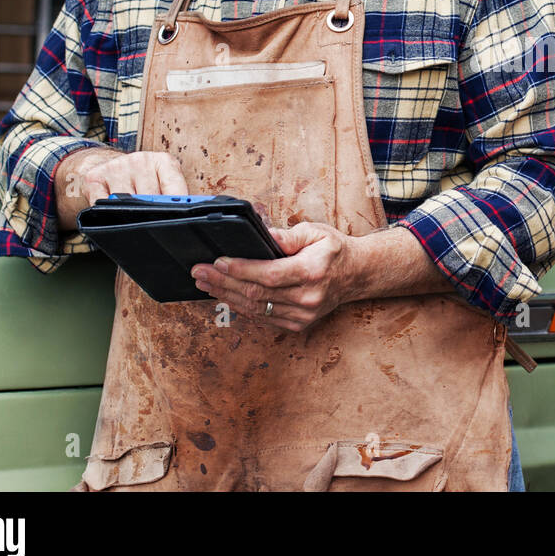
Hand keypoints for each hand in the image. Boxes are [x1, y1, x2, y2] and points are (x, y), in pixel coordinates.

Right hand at [55, 148, 187, 230]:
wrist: (109, 164)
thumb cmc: (143, 179)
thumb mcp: (163, 182)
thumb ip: (175, 196)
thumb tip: (189, 214)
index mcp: (163, 161)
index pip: (175, 188)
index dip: (177, 207)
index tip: (178, 220)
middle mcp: (140, 160)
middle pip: (150, 199)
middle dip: (152, 214)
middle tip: (151, 218)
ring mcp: (117, 167)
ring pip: (125, 203)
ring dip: (128, 213)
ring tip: (131, 211)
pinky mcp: (94, 177)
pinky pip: (101, 204)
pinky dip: (107, 213)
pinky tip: (113, 209)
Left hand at [190, 222, 355, 332]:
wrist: (355, 275)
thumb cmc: (333, 250)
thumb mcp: (316, 231)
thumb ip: (289, 235)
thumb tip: (264, 236)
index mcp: (312, 272)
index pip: (269, 274)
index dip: (240, 270)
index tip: (217, 262)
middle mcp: (307, 298)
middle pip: (257, 294)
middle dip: (223, 282)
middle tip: (199, 271)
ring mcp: (302, 315)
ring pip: (256, 309)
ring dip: (227, 295)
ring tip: (204, 283)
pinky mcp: (297, 324)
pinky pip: (263, 318)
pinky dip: (241, 307)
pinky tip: (225, 295)